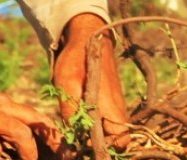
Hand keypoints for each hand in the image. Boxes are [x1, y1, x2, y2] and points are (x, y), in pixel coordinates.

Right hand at [0, 83, 59, 159]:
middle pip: (34, 123)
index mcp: (3, 101)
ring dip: (29, 153)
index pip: (34, 115)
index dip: (50, 131)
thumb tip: (17, 140)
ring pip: (21, 135)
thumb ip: (1, 117)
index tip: (61, 146)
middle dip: (48, 143)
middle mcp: (0, 106)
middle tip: (56, 157)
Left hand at [52, 13, 129, 151]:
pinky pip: (106, 123)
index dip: (103, 149)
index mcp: (112, 109)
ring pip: (110, 133)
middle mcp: (118, 111)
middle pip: (115, 142)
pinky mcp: (110, 103)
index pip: (120, 143)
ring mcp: (116, 107)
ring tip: (74, 126)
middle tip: (75, 138)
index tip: (83, 145)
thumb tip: (70, 144)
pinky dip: (93, 125)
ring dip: (93, 135)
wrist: (88, 38)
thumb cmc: (77, 60)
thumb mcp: (66, 86)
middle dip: (95, 144)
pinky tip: (77, 116)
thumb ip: (71, 115)